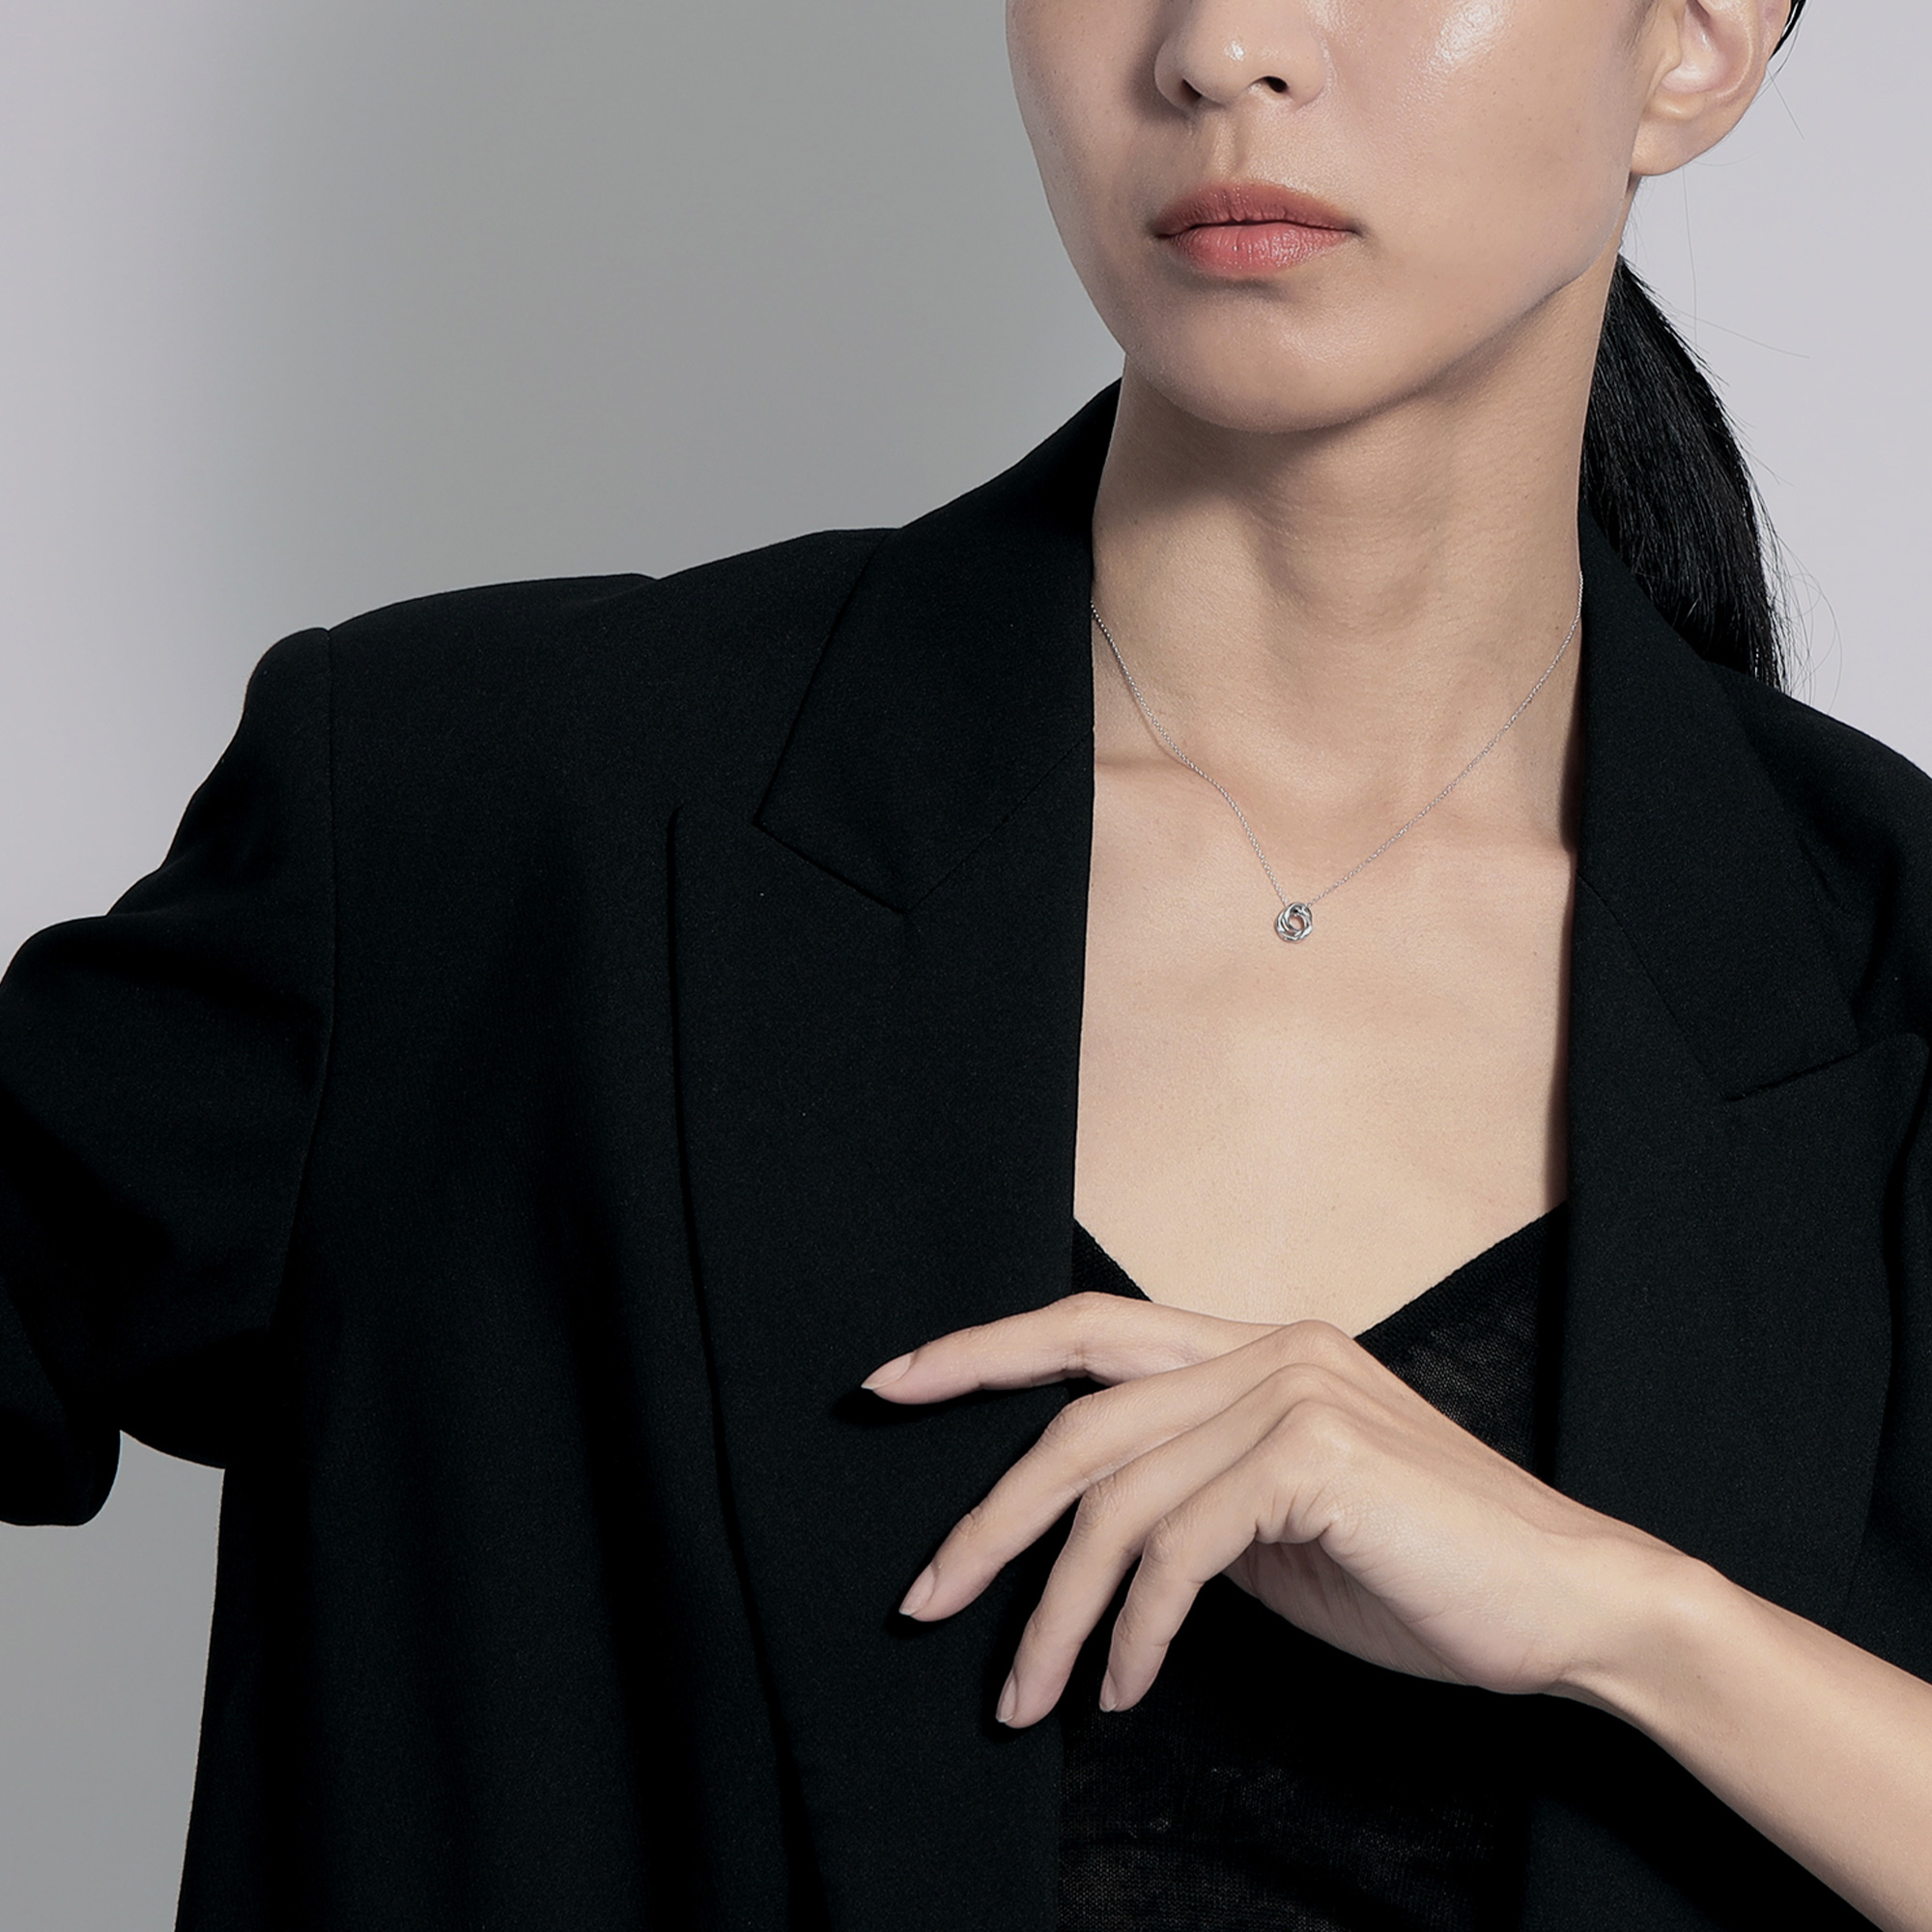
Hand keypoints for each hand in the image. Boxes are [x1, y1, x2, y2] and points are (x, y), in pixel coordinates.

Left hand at [863, 1291, 1677, 1727]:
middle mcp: (1267, 1346)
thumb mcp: (1282, 1521)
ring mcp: (1294, 1391)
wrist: (1573, 1605)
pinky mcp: (1319, 1457)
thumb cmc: (1424, 1572)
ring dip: (1055, 1611)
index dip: (983, 1350)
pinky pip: (1181, 1545)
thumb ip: (1194, 1494)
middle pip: (1081, 1417)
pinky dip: (1135, 1627)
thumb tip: (1088, 1529)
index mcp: (1253, 1345)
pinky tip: (1123, 1689)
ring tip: (1023, 1698)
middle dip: (989, 1514)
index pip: (1090, 1328)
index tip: (892, 1385)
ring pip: (1118, 1495)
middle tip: (921, 1597)